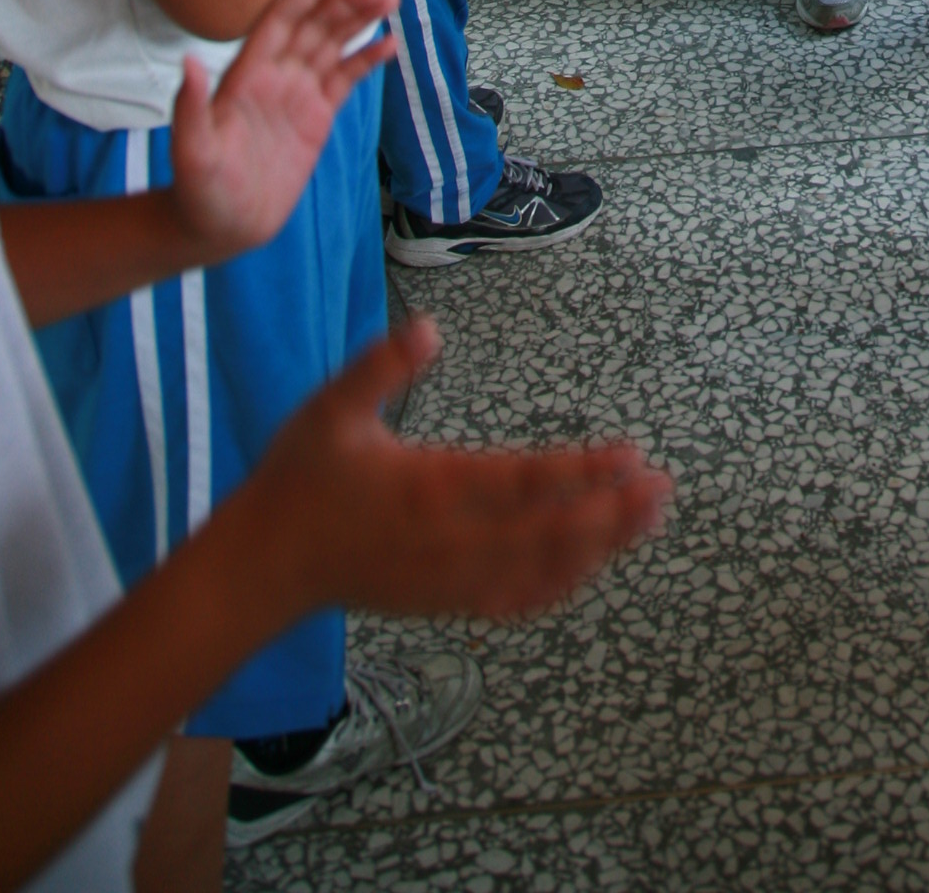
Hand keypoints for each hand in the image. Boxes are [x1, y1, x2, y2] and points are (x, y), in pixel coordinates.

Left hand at [168, 0, 397, 258]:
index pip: (280, 20)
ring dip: (359, 20)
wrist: (221, 226)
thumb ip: (189, 107)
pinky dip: (366, 60)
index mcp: (246, 74)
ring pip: (332, 44)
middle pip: (314, 25)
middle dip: (345, 2)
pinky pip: (345, 79)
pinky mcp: (316, 117)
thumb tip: (188, 63)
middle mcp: (274, 75)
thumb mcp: (190, 151)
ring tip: (389, 0)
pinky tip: (389, 44)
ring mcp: (297, 94)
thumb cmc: (199, 189)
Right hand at [253, 316, 670, 620]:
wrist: (264, 567)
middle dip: (612, 512)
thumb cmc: (298, 480)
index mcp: (428, 489)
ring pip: (541, 571)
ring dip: (601, 547)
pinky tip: (593, 565)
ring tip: (648, 519)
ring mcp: (449, 579)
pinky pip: (516, 600)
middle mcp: (449, 542)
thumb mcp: (330, 410)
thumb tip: (427, 327)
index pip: (521, 482)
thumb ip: (379, 369)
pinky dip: (561, 584)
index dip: (581, 473)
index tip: (629, 456)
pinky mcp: (445, 601)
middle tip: (665, 488)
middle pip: (548, 533)